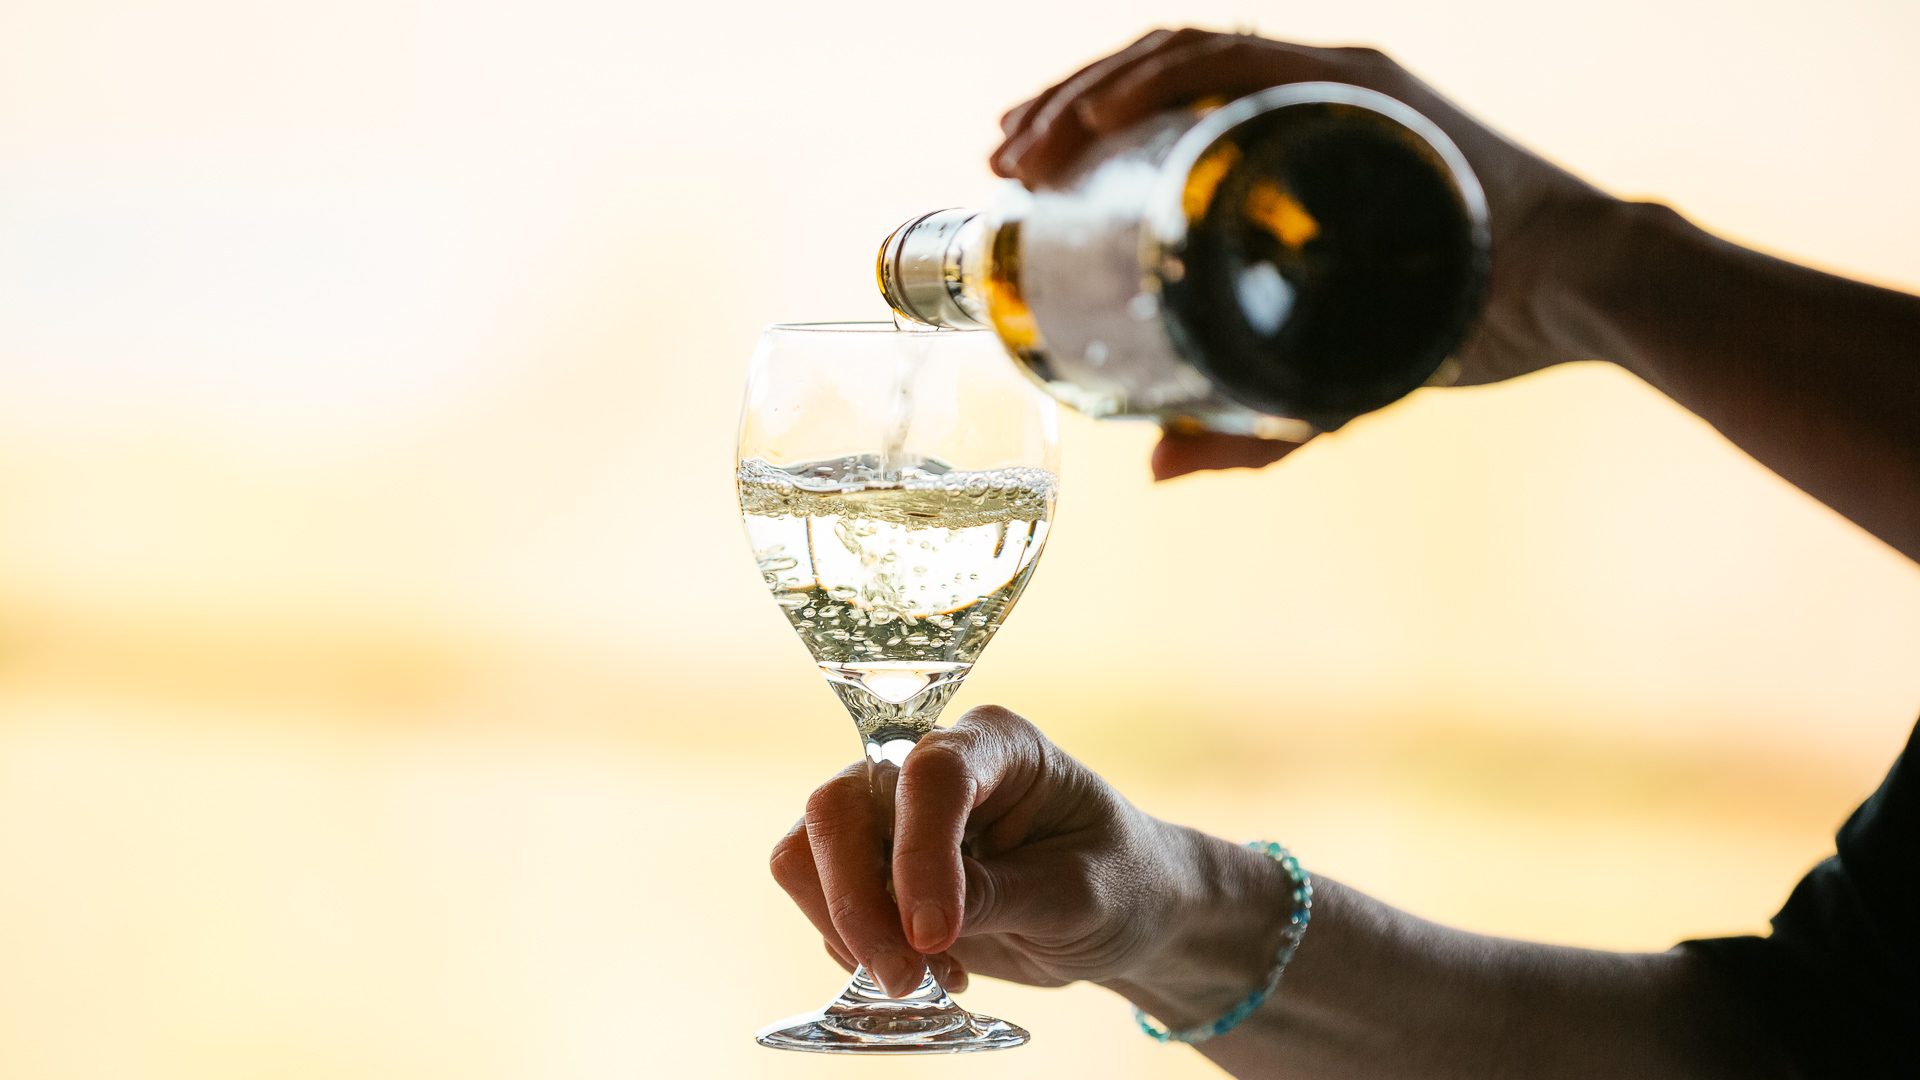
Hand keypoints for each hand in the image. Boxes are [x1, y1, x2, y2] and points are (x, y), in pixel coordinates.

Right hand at [769, 705, 1291, 1018]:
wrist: (1121, 913)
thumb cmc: (1119, 883)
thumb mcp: (1081, 896)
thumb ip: (1003, 897)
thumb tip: (918, 922)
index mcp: (996, 744)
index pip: (930, 776)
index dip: (919, 855)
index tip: (935, 936)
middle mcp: (928, 763)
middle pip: (839, 808)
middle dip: (857, 903)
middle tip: (903, 976)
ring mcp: (890, 812)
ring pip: (808, 852)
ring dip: (847, 929)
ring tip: (922, 977)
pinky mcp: (871, 864)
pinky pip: (819, 899)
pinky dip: (855, 947)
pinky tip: (928, 970)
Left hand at [995, 30, 1622, 478]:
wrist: (1577, 297)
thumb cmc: (1453, 325)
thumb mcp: (1325, 380)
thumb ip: (1249, 424)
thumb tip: (1158, 468)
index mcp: (1287, 135)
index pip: (1162, 100)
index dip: (1078, 120)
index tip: (1017, 171)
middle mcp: (1302, 91)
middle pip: (1155, 70)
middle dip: (1065, 109)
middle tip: (1004, 164)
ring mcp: (1330, 85)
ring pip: (1183, 54)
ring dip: (1090, 93)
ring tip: (1029, 149)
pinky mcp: (1363, 91)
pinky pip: (1246, 63)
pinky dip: (1164, 80)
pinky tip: (1101, 117)